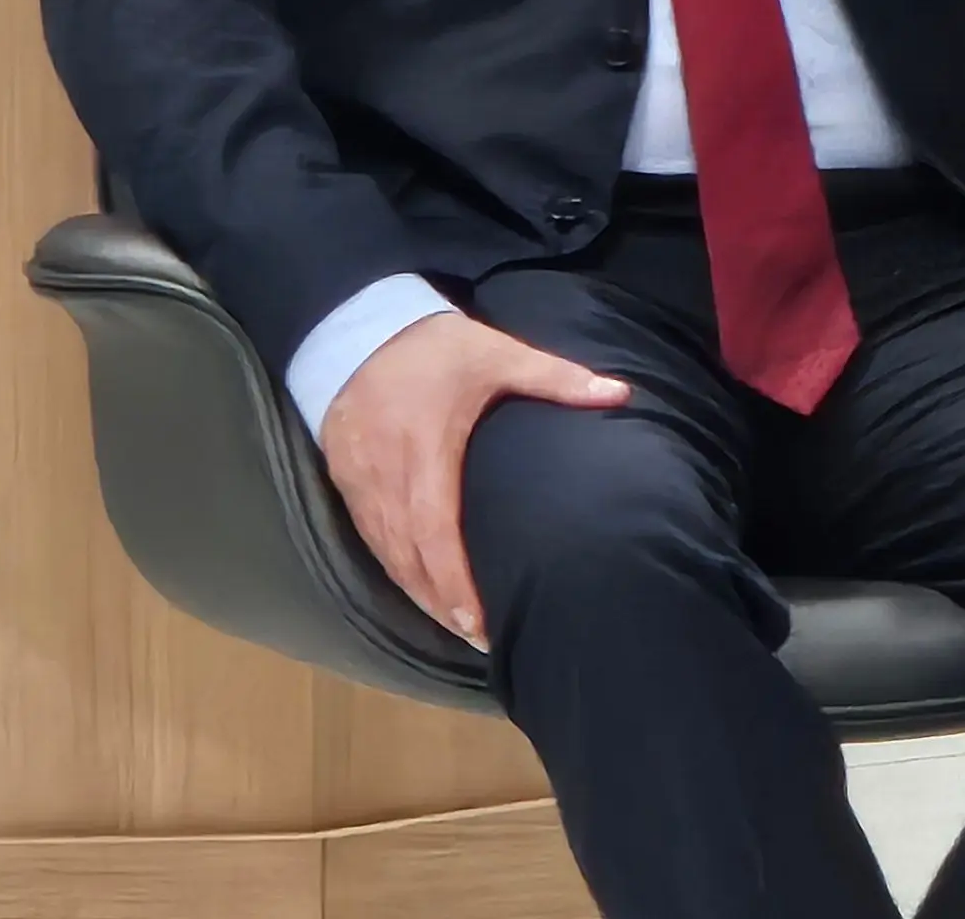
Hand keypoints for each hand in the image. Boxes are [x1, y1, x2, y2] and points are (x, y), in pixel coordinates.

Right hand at [320, 311, 631, 647]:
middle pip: (410, 559)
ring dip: (419, 593)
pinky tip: (419, 586)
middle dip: (442, 604)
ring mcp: (359, 484)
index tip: (479, 621)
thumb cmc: (434, 347)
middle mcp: (386, 479)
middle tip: (480, 638)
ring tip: (456, 625)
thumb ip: (558, 378)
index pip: (436, 534)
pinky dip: (395, 568)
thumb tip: (621, 394)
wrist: (355, 326)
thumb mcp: (497, 354)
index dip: (454, 584)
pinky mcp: (344, 482)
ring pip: (387, 555)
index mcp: (425, 454)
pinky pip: (370, 538)